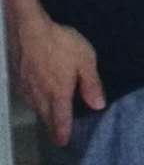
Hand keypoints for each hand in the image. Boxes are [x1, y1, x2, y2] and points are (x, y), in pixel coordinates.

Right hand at [14, 17, 104, 146]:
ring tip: (50, 119)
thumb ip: (91, 84)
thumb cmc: (61, 43)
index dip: (63, 132)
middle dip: (52, 127)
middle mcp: (40, 95)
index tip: (64, 142)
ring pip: (36, 108)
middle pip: (46, 117)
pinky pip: (27, 98)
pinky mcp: (18, 80)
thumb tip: (98, 105)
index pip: (60, 119)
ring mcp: (26, 88)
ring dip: (43, 116)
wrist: (29, 30)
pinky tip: (38, 100)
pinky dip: (35, 104)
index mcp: (58, 93)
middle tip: (58, 134)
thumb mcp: (85, 60)